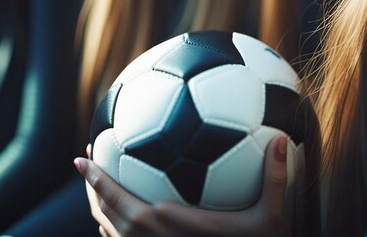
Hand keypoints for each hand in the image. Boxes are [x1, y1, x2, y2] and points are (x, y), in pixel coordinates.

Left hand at [74, 135, 293, 236]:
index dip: (96, 178)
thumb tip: (285, 138)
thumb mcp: (270, 220)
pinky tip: (121, 217)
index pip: (119, 200)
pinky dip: (112, 228)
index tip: (82, 154)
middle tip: (86, 158)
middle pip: (105, 214)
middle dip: (91, 186)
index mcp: (168, 224)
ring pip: (110, 233)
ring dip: (98, 206)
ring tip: (96, 184)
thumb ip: (275, 179)